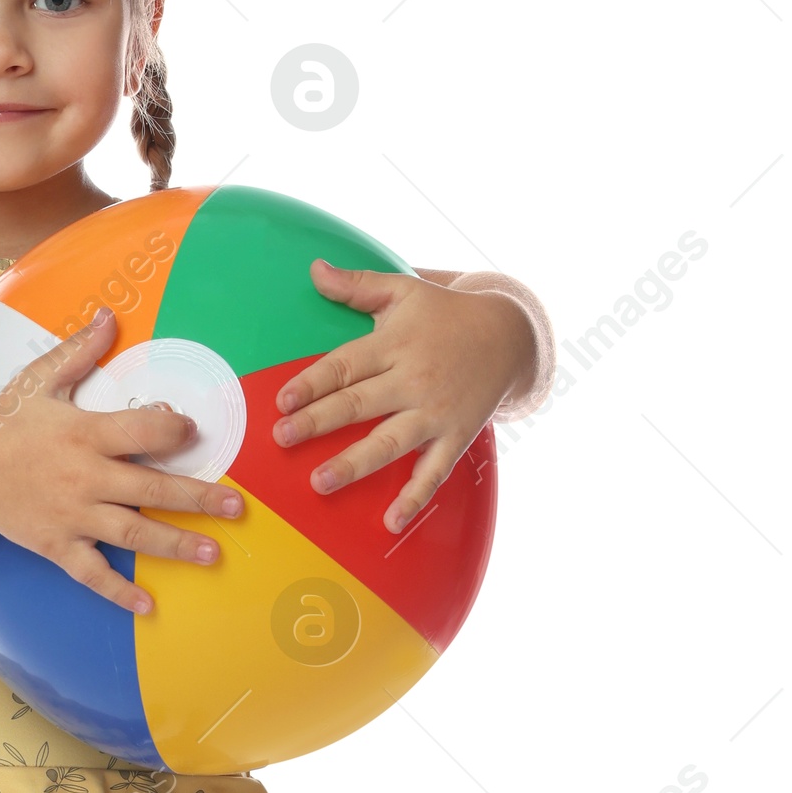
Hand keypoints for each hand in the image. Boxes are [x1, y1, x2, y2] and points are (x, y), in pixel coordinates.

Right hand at [0, 307, 244, 615]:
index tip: (192, 430)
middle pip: (151, 488)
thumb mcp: (38, 380)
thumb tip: (110, 316)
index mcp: (83, 433)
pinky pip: (91, 573)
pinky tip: (148, 605)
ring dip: (174, 544)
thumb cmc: (3, 425)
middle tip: (235, 507)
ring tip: (212, 553)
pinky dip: (118, 591)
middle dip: (197, 498)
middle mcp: (83, 477)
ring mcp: (70, 516)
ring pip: (132, 533)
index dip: (172, 428)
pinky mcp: (55, 545)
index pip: (141, 430)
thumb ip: (79, 351)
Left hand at [272, 259, 535, 532]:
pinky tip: (391, 523)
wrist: (509, 335)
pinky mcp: (456, 437)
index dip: (312, 383)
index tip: (282, 401)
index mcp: (395, 344)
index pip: (345, 365)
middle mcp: (414, 380)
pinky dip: (414, 499)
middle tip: (282, 439)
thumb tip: (314, 269)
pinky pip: (434, 472)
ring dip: (354, 464)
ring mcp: (435, 412)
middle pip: (359, 404)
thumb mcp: (403, 290)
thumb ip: (356, 286)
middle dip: (318, 422)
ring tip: (319, 483)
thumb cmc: (445, 314)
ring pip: (390, 442)